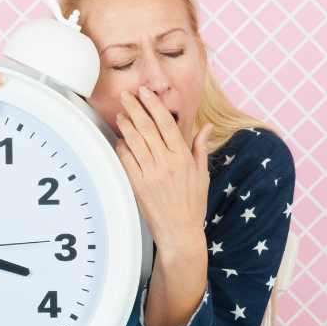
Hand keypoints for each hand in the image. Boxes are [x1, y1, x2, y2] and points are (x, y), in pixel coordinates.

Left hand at [114, 87, 212, 325]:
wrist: (179, 232)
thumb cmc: (192, 205)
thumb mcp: (202, 174)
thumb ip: (200, 148)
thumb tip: (206, 126)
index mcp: (184, 158)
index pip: (167, 123)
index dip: (155, 105)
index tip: (146, 93)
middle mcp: (168, 164)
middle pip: (148, 128)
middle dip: (136, 108)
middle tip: (127, 95)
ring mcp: (152, 175)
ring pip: (136, 142)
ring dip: (127, 125)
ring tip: (122, 113)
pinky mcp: (138, 186)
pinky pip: (127, 161)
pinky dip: (122, 147)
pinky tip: (120, 139)